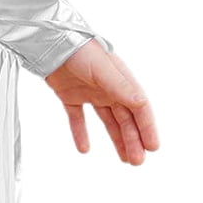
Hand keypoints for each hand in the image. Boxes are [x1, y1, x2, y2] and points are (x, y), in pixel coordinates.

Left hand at [44, 37, 158, 163]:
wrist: (49, 41)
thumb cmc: (79, 49)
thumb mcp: (103, 69)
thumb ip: (121, 87)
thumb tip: (142, 103)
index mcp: (121, 80)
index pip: (139, 108)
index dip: (147, 128)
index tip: (153, 147)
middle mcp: (109, 88)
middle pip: (126, 119)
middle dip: (133, 140)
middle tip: (138, 161)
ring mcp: (90, 92)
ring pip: (108, 121)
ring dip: (116, 139)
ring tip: (124, 159)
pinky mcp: (70, 95)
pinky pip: (78, 118)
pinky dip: (81, 133)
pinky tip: (84, 149)